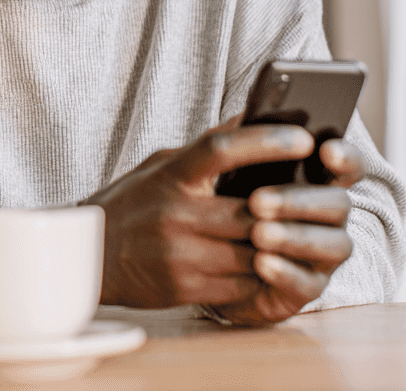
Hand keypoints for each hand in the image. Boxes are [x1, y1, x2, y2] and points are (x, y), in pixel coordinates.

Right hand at [82, 119, 315, 308]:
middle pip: (251, 209)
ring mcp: (181, 254)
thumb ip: (207, 148)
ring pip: (254, 251)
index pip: (222, 148)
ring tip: (305, 232)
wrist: (86, 257)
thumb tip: (254, 117)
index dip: (266, 140)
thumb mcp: (162, 165)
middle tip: (320, 196)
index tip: (303, 137)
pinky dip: (263, 274)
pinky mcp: (185, 288)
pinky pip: (241, 284)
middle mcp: (177, 213)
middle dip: (288, 206)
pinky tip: (276, 264)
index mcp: (173, 175)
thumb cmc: (132, 204)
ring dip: (281, 244)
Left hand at [206, 138, 364, 325]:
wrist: (203, 257)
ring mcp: (324, 255)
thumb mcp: (233, 169)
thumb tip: (257, 110)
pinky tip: (261, 262)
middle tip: (257, 200)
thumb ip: (248, 141)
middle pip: (339, 204)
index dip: (345, 158)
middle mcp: (331, 217)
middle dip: (299, 200)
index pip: (349, 165)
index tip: (326, 150)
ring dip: (295, 237)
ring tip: (257, 233)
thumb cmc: (227, 199)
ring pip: (333, 245)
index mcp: (319, 180)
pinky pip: (308, 285)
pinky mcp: (306, 289)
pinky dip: (286, 272)